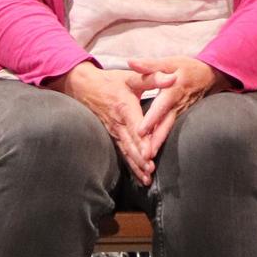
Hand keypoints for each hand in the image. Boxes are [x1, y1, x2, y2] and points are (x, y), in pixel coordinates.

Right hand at [54, 61, 155, 183]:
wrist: (84, 87)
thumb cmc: (111, 81)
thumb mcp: (131, 77)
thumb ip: (152, 77)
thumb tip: (172, 78)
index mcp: (125, 108)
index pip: (135, 127)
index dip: (142, 141)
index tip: (149, 153)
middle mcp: (118, 123)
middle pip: (131, 144)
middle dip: (140, 158)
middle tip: (150, 170)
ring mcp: (114, 132)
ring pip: (126, 152)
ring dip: (136, 166)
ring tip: (147, 179)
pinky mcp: (113, 137)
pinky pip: (122, 153)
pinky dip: (131, 166)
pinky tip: (140, 177)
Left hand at [132, 55, 229, 162]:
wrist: (212, 76)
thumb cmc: (189, 68)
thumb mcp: (170, 62)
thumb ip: (150, 65)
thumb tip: (131, 61)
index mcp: (173, 90)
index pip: (161, 106)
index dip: (151, 119)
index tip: (141, 131)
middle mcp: (177, 105)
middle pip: (165, 124)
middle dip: (155, 140)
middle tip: (145, 155)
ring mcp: (180, 112)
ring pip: (168, 130)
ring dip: (159, 145)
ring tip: (149, 159)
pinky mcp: (181, 117)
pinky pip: (170, 130)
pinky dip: (162, 141)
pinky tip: (154, 151)